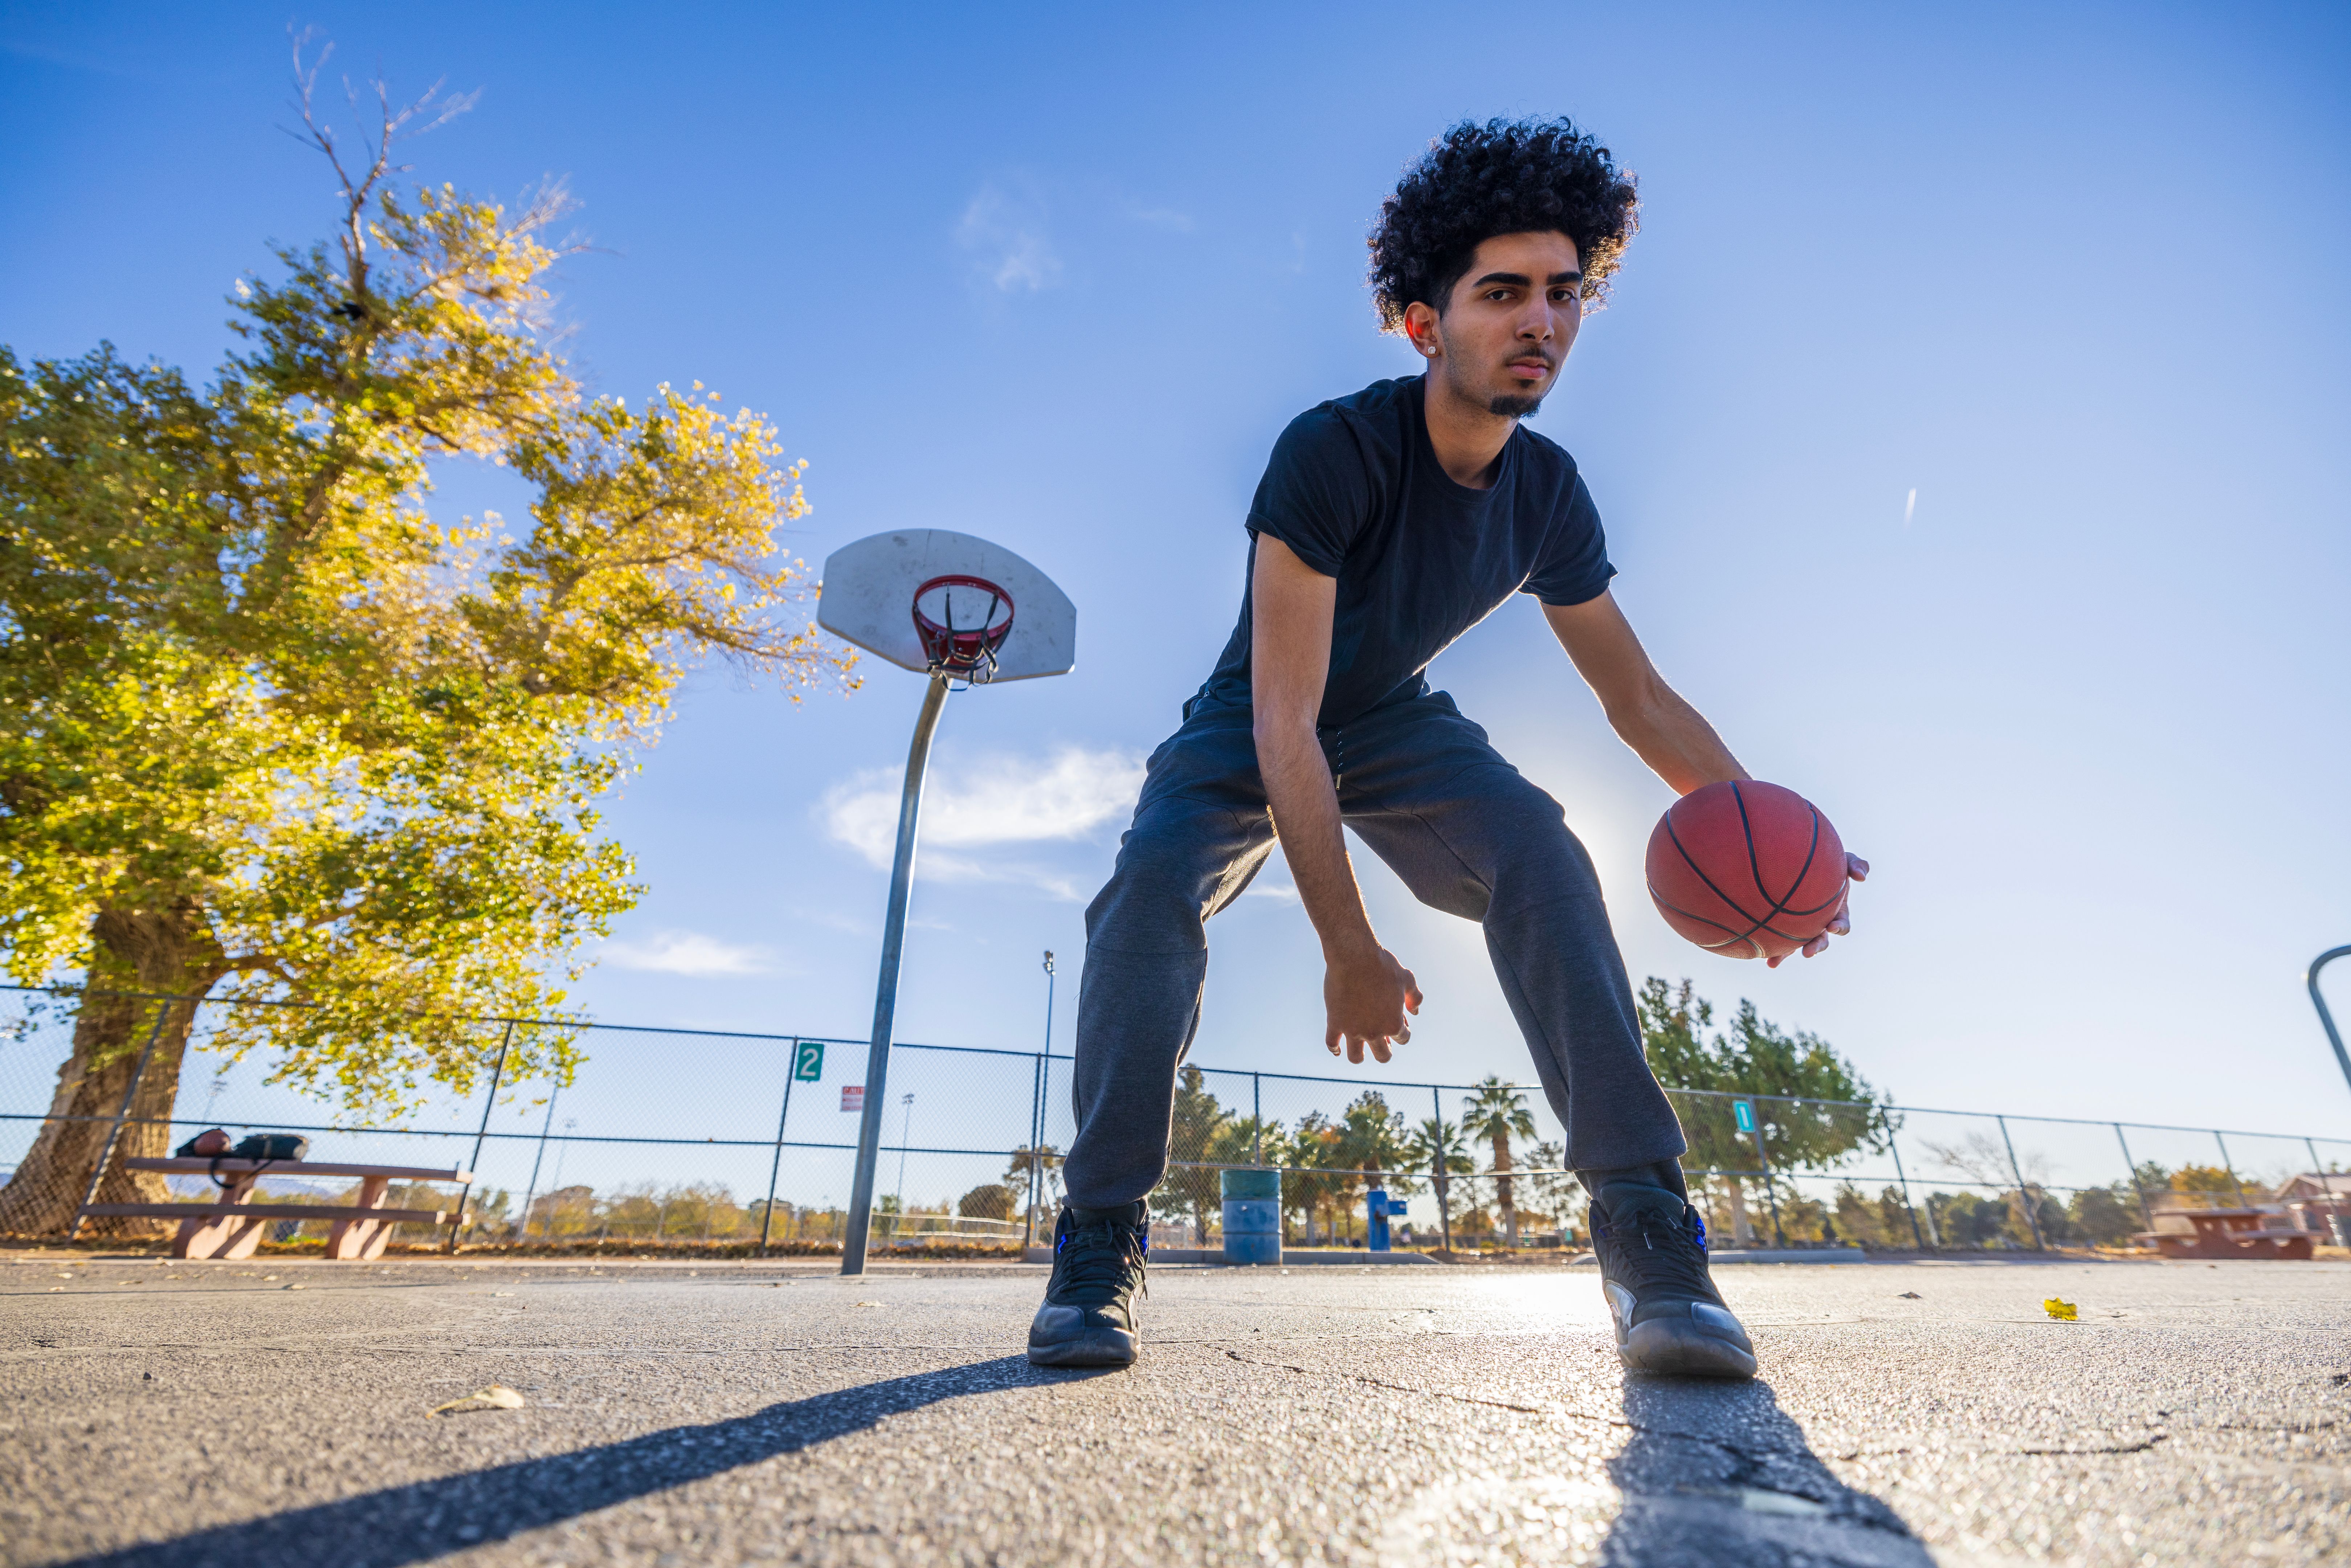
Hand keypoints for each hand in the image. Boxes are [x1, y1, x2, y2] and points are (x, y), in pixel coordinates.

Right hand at [1323, 940, 1421, 1063]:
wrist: (1354, 956)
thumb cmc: (1383, 965)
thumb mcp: (1406, 978)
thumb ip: (1414, 997)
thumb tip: (1415, 1012)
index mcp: (1394, 1023)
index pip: (1403, 1038)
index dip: (1402, 1030)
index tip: (1397, 1020)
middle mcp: (1375, 1032)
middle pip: (1383, 1056)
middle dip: (1385, 1051)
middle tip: (1383, 1042)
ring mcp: (1353, 1030)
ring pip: (1356, 1057)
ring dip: (1360, 1056)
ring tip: (1361, 1051)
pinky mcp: (1334, 1023)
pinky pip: (1331, 1044)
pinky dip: (1335, 1049)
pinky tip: (1338, 1048)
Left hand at [1769, 853, 1868, 967]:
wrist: (1800, 858)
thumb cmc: (1827, 860)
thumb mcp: (1844, 858)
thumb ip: (1856, 864)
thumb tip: (1862, 877)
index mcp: (1836, 912)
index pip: (1841, 924)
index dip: (1839, 927)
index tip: (1832, 926)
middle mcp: (1819, 922)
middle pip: (1821, 939)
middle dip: (1816, 947)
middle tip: (1808, 952)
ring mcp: (1801, 925)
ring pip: (1796, 944)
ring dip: (1787, 954)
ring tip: (1775, 962)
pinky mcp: (1783, 924)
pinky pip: (1777, 938)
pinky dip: (1772, 950)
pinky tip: (1763, 959)